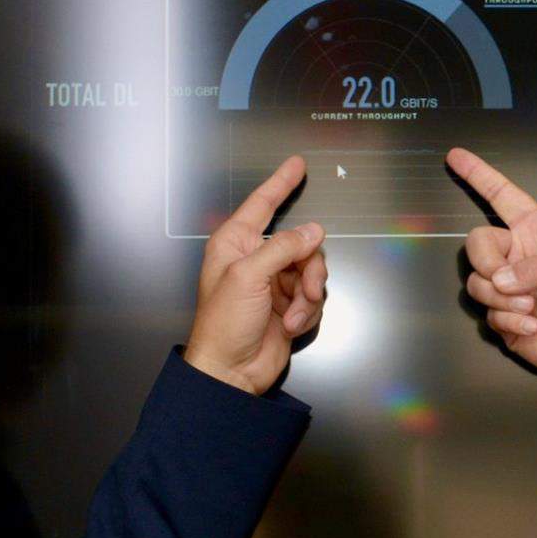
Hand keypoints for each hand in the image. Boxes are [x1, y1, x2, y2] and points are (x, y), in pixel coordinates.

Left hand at [183, 155, 327, 394]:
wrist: (231, 372)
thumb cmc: (223, 325)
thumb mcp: (249, 277)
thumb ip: (284, 248)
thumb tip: (313, 232)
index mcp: (234, 245)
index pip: (261, 204)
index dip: (280, 183)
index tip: (297, 165)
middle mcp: (255, 260)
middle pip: (300, 243)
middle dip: (309, 267)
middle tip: (306, 287)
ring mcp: (273, 284)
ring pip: (312, 271)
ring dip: (308, 295)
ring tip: (294, 313)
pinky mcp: (288, 306)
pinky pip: (313, 297)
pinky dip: (308, 312)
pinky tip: (292, 326)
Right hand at [448, 147, 536, 428]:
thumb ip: (536, 267)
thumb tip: (501, 279)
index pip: (502, 196)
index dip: (478, 176)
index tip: (455, 157)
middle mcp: (519, 258)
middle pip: (477, 245)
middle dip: (486, 264)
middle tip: (507, 282)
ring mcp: (511, 290)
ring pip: (477, 284)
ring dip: (501, 300)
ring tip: (532, 310)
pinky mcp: (506, 322)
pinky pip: (487, 316)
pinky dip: (508, 323)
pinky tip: (533, 328)